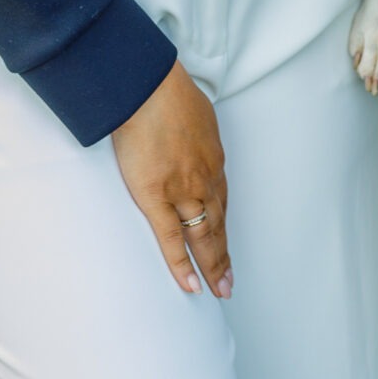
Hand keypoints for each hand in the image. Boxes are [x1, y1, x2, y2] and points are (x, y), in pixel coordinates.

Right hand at [111, 59, 232, 297]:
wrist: (148, 87)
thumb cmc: (167, 93)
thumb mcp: (194, 114)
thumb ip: (195, 133)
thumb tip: (192, 136)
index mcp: (212, 160)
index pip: (221, 203)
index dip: (223, 228)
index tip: (226, 247)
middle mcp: (205, 179)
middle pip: (218, 225)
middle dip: (224, 256)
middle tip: (229, 284)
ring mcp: (183, 190)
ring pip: (203, 237)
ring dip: (213, 266)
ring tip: (219, 291)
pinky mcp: (157, 196)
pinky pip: (172, 239)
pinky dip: (183, 265)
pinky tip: (191, 285)